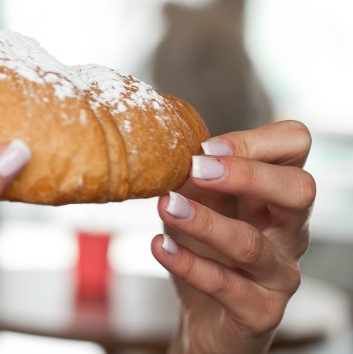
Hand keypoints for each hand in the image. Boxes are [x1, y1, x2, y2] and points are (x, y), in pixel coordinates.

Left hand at [152, 120, 314, 353]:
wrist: (204, 318)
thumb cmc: (205, 249)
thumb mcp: (197, 203)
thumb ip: (193, 175)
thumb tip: (167, 147)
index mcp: (276, 193)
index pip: (296, 146)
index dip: (258, 140)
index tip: (207, 146)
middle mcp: (290, 230)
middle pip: (299, 190)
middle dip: (248, 174)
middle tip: (196, 168)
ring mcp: (280, 273)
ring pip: (252, 244)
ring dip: (205, 222)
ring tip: (166, 205)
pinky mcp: (261, 311)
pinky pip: (226, 286)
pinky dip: (188, 264)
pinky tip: (159, 247)